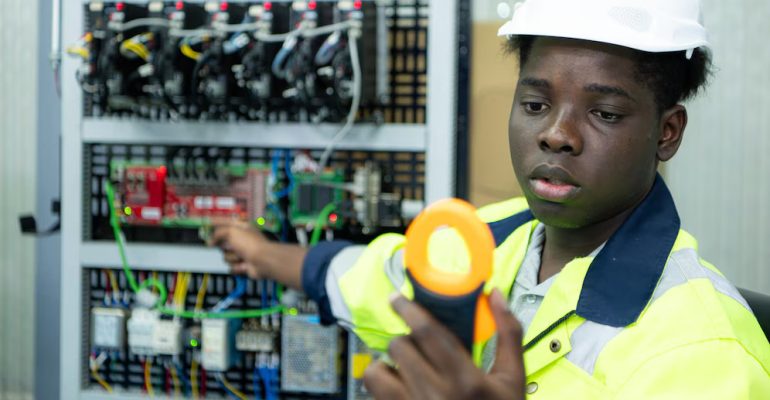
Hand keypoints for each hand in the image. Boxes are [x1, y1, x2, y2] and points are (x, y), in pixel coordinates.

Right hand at [208, 220, 267, 278]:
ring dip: (232, 257)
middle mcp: (242, 240)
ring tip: (240, 257)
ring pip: (227, 256)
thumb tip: (210, 241)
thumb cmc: (249, 243)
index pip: (226, 223)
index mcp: (242, 228)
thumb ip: (218, 233)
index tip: (207, 223)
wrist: (262, 261)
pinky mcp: (243, 265)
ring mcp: (243, 253)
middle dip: (223, 245)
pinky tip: (243, 265)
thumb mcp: (232, 232)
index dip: (216, 222)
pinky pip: (232, 267)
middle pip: (224, 242)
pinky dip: (236, 266)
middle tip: (223, 245)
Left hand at [363, 289, 524, 399]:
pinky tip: (400, 387)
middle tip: (415, 344)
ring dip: (388, 364)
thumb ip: (508, 334)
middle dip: (404, 339)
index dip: (408, 309)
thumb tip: (496, 295)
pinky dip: (382, 386)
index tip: (398, 298)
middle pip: (400, 347)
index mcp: (465, 380)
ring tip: (403, 367)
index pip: (427, 333)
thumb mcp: (513, 379)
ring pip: (378, 372)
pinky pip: (374, 394)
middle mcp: (435, 395)